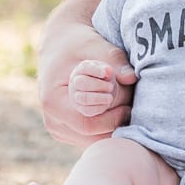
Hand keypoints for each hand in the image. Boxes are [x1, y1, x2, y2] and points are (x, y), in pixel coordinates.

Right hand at [38, 23, 135, 145]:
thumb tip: (132, 77)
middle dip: (114, 124)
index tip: (129, 105)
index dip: (112, 118)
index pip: (87, 124)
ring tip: (124, 106)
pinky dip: (107, 127)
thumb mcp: (96, 46)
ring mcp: (59, 129)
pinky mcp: (68, 131)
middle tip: (131, 105)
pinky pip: (92, 137)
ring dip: (111, 127)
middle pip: (91, 137)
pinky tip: (118, 111)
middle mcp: (53, 121)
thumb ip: (114, 61)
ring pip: (93, 140)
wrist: (60, 44)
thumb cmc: (78, 43)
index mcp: (53, 102)